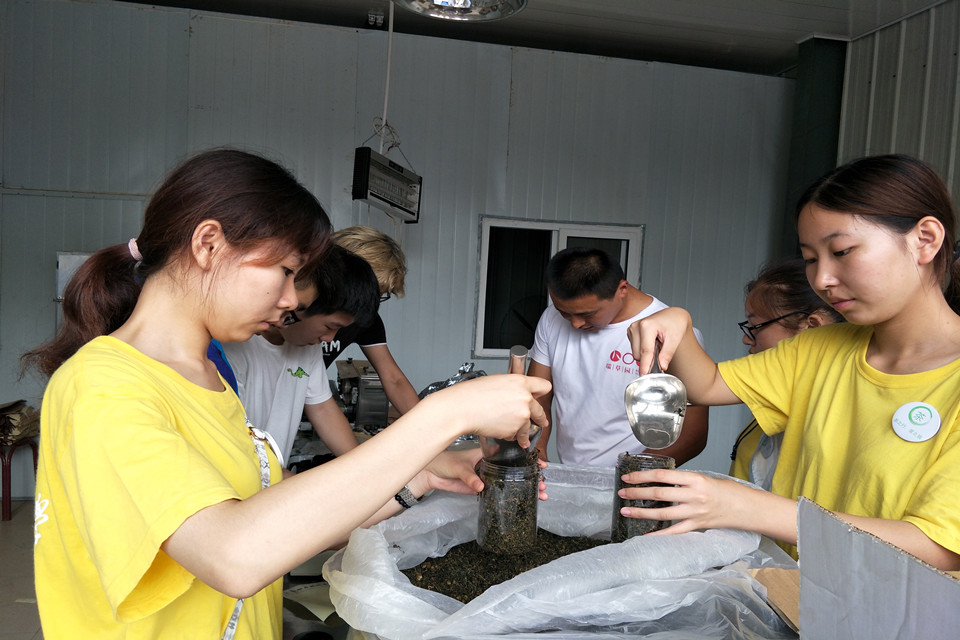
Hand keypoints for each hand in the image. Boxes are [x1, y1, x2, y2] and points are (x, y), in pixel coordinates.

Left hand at [410, 450, 549, 499]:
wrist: (431, 473)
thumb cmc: (444, 462)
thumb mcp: (458, 467)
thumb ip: (469, 477)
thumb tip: (480, 486)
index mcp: (488, 453)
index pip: (513, 455)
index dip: (528, 460)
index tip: (541, 464)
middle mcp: (491, 464)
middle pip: (516, 470)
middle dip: (532, 476)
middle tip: (544, 483)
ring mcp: (488, 476)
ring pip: (511, 481)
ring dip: (526, 486)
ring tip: (541, 494)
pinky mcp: (482, 487)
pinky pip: (500, 491)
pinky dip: (512, 494)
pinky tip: (523, 500)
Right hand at [420, 374, 550, 446]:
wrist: (462, 409)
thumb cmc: (473, 394)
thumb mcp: (497, 381)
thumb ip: (512, 386)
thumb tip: (516, 391)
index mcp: (521, 382)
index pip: (544, 386)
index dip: (541, 393)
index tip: (540, 398)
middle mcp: (525, 398)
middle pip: (540, 410)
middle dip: (539, 418)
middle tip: (539, 421)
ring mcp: (522, 415)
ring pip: (529, 426)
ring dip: (523, 431)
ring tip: (517, 434)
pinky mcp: (515, 430)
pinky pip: (517, 434)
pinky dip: (510, 435)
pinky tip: (500, 430)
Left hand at [616, 469, 768, 534]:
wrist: (748, 508)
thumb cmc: (728, 491)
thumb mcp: (705, 478)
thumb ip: (684, 481)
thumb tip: (662, 481)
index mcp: (695, 479)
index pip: (663, 475)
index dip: (642, 476)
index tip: (628, 476)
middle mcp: (694, 495)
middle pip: (659, 493)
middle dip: (637, 493)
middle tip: (622, 493)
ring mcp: (695, 512)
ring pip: (663, 513)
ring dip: (642, 512)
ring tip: (626, 511)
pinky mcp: (698, 526)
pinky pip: (674, 532)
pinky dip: (658, 535)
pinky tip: (644, 536)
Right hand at [626, 307, 692, 374]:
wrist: (672, 316)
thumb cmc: (674, 324)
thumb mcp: (675, 339)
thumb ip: (667, 353)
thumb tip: (662, 366)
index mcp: (647, 326)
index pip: (645, 351)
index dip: (645, 365)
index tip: (644, 375)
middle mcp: (636, 326)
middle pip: (638, 354)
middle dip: (649, 358)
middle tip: (660, 348)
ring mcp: (631, 328)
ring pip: (635, 353)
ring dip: (646, 353)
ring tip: (656, 343)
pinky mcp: (630, 332)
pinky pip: (635, 349)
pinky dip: (643, 349)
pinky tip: (651, 341)